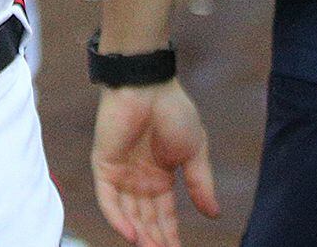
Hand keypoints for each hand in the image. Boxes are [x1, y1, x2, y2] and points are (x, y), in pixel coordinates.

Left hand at [92, 80, 218, 246]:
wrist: (149, 84)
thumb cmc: (173, 111)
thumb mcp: (195, 152)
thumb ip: (200, 183)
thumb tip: (213, 215)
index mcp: (159, 176)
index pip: (163, 216)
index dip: (171, 236)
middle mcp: (138, 178)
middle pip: (145, 219)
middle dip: (155, 240)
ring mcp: (120, 171)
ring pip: (127, 214)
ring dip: (138, 235)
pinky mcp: (104, 163)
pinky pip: (107, 198)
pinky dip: (117, 218)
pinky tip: (132, 236)